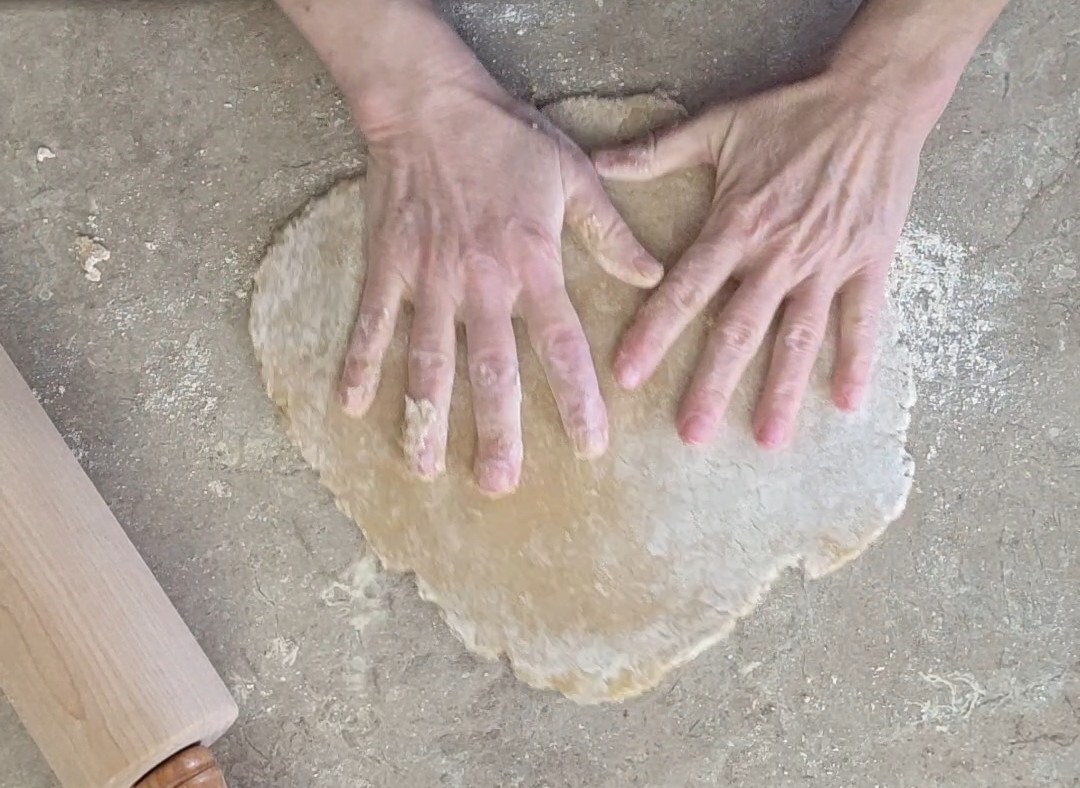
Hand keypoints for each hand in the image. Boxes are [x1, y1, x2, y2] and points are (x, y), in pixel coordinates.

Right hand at [340, 84, 662, 495]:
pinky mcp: (388, 265)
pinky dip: (361, 362)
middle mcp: (482, 283)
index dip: (577, 400)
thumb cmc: (507, 139)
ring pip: (428, 360)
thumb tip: (652, 276)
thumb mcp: (576, 178)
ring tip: (422, 466)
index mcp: (533, 265)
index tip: (589, 446)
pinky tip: (350, 405)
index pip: (562, 347)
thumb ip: (612, 234)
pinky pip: (372, 322)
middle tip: (499, 484)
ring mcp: (429, 279)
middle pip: (491, 372)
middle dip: (496, 432)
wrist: (432, 102)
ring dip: (425, 416)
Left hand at [594, 71, 926, 448]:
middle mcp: (779, 254)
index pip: (687, 289)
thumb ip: (658, 152)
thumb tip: (597, 162)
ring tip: (768, 439)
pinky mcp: (868, 262)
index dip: (655, 332)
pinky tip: (849, 405)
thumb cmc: (791, 114)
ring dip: (783, 391)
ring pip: (799, 337)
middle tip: (692, 434)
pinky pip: (863, 319)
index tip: (628, 375)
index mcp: (737, 224)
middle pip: (740, 330)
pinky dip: (858, 361)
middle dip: (713, 385)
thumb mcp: (719, 125)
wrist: (873, 99)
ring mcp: (827, 262)